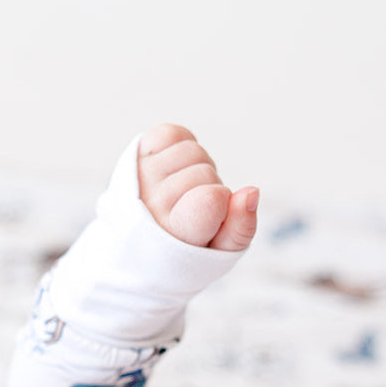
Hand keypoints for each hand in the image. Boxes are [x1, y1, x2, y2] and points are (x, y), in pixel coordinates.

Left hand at [137, 123, 258, 251]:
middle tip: (195, 207)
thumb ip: (240, 229)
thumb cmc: (184, 247)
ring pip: (192, 152)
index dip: (222, 201)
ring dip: (198, 167)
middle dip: (211, 187)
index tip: (212, 216)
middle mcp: (151, 203)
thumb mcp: (218, 252)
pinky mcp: (136, 155)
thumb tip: (251, 192)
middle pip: (206, 173)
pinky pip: (172, 134)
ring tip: (185, 190)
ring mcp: (141, 176)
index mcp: (173, 233)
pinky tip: (175, 170)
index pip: (209, 200)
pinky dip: (182, 146)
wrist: (137, 241)